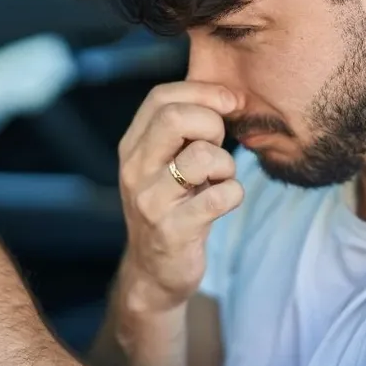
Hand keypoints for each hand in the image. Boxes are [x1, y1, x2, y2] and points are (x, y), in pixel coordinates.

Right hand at [116, 82, 243, 316]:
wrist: (154, 273)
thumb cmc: (171, 208)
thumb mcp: (165, 164)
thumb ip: (185, 130)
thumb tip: (228, 94)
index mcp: (132, 147)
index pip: (161, 97)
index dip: (203, 92)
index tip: (230, 103)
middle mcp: (135, 171)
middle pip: (175, 117)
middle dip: (212, 124)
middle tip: (219, 146)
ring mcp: (151, 202)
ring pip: (201, 156)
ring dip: (226, 164)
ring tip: (219, 179)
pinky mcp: (174, 231)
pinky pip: (220, 196)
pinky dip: (234, 193)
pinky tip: (225, 201)